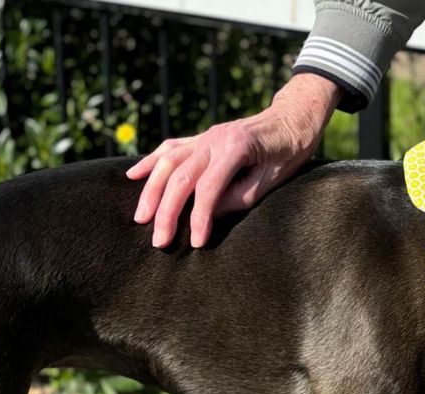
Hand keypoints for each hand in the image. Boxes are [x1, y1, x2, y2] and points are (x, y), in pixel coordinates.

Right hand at [128, 74, 341, 247]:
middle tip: (159, 241)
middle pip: (181, 176)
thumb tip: (209, 214)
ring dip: (152, 191)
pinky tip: (133, 176)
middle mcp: (215, 139)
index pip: (209, 188)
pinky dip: (150, 162)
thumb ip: (240, 197)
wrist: (291, 119)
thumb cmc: (288, 152)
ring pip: (168, 162)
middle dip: (167, 211)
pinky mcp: (201, 138)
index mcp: (236, 148)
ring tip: (141, 218)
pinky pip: (169, 148)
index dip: (200, 217)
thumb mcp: (272, 180)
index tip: (196, 243)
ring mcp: (205, 136)